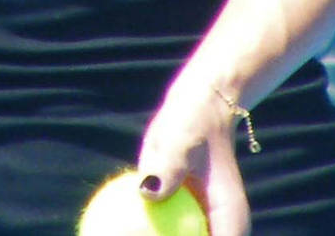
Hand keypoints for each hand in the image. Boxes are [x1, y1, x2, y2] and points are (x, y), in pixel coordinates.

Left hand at [136, 77, 251, 235]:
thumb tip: (148, 191)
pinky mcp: (186, 220)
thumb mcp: (180, 136)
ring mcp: (203, 228)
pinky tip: (104, 232)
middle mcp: (220, 232)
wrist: (200, 110)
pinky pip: (162, 234)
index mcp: (230, 223)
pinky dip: (140, 234)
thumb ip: (167, 164)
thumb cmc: (191, 122)